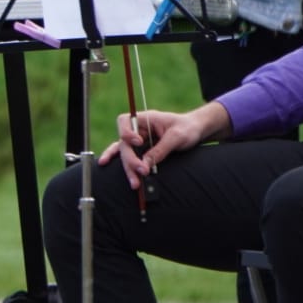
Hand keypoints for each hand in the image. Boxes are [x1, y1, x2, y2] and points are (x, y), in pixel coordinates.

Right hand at [98, 103, 229, 189]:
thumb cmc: (188, 128)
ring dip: (128, 168)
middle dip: (131, 159)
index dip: (127, 132)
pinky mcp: (142, 151)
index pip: (124, 121)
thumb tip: (145, 165)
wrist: (196, 131)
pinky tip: (106, 165)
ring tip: (135, 183)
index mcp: (145, 119)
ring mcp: (138, 141)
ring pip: (125, 153)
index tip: (139, 142)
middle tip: (142, 171)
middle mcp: (138, 130)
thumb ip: (160, 150)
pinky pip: (128, 156)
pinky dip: (122, 163)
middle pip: (124, 144)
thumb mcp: (177, 137)